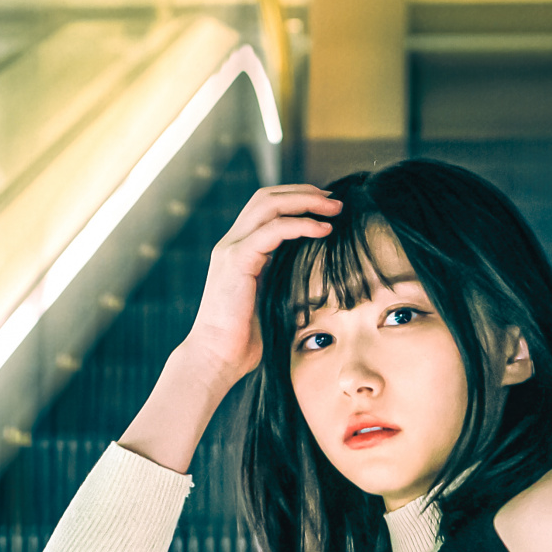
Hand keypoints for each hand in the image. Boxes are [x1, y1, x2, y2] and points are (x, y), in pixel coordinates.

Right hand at [179, 183, 342, 381]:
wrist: (216, 358)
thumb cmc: (243, 341)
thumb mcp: (269, 302)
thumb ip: (282, 281)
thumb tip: (314, 277)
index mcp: (238, 251)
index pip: (265, 208)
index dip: (296, 200)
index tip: (326, 207)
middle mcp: (231, 243)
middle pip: (266, 196)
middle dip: (303, 192)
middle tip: (334, 200)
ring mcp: (231, 249)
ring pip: (269, 205)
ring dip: (305, 201)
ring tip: (334, 208)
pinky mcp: (237, 260)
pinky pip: (273, 230)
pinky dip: (300, 224)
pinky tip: (323, 230)